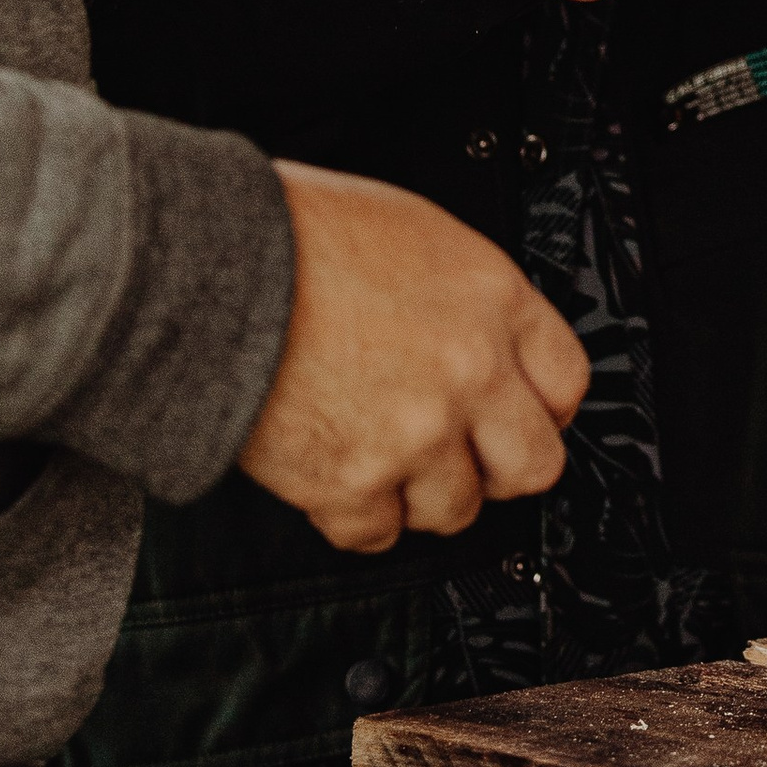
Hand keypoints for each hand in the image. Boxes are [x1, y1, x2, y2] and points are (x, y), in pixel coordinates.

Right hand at [242, 162, 587, 551]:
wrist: (199, 267)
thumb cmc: (290, 232)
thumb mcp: (412, 233)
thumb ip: (465, 300)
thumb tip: (484, 344)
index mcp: (493, 302)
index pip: (567, 384)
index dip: (544, 408)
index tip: (521, 416)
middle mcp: (469, 374)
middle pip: (533, 465)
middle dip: (500, 467)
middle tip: (465, 456)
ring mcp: (414, 436)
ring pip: (456, 510)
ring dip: (421, 492)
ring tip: (380, 455)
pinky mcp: (351, 484)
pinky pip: (377, 534)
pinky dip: (355, 514)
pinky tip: (334, 473)